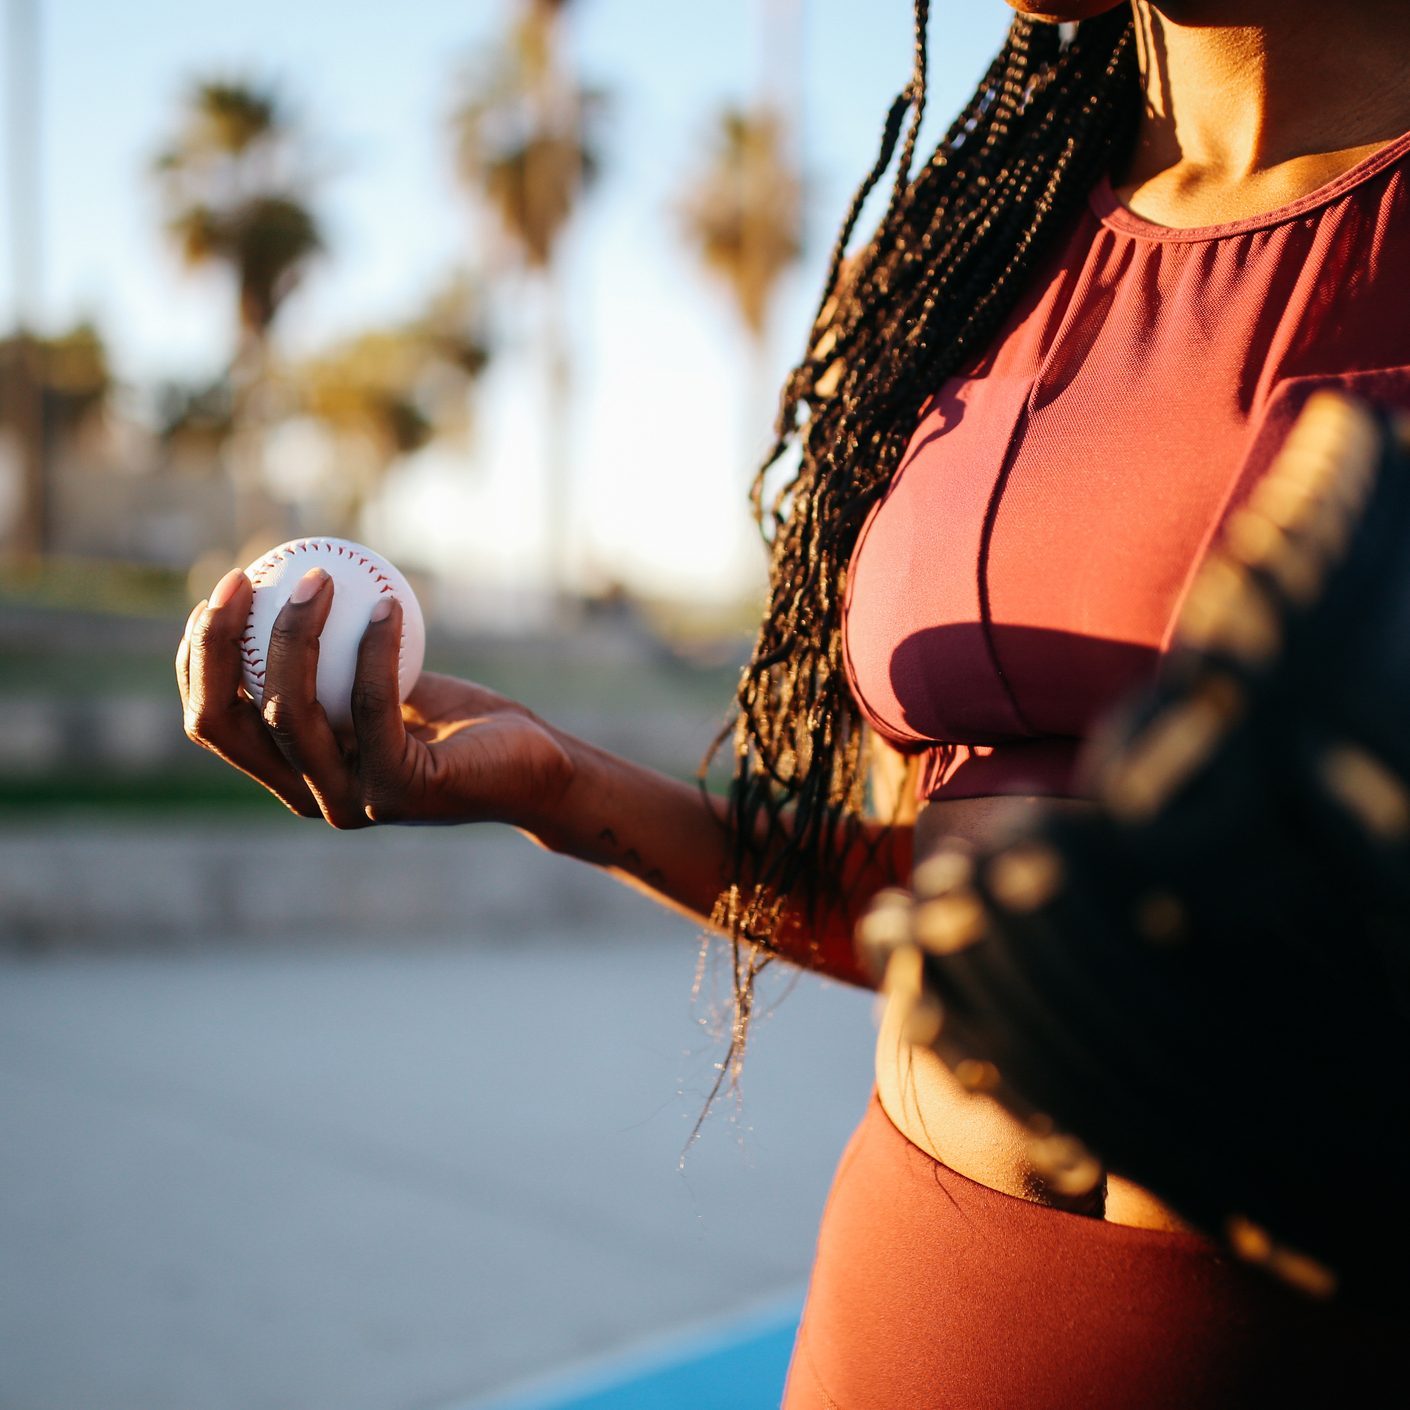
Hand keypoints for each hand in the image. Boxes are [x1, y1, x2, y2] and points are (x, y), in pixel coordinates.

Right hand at [176, 566, 574, 829]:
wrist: (527, 765)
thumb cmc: (449, 719)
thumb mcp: (373, 680)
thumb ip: (325, 656)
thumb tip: (275, 581)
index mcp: (289, 772)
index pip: (211, 720)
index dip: (198, 656)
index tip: (223, 590)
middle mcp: (306, 796)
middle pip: (224, 721)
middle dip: (219, 644)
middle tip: (243, 579)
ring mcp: (350, 801)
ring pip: (290, 712)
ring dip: (294, 633)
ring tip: (318, 576)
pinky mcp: (399, 792)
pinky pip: (371, 705)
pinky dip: (374, 647)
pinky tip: (388, 604)